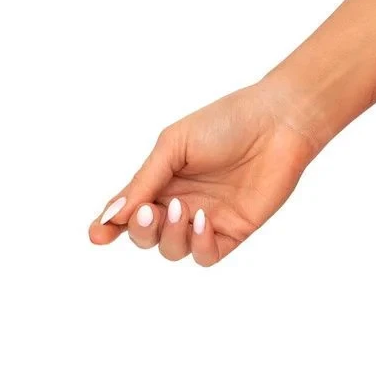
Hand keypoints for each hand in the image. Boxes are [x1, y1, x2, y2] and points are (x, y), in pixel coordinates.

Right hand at [86, 80, 320, 265]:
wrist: (278, 121)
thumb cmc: (226, 122)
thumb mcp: (175, 145)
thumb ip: (144, 181)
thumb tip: (111, 215)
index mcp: (162, 180)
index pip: (128, 211)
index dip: (109, 227)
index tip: (97, 234)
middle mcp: (181, 203)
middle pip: (146, 236)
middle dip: (140, 229)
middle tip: (148, 211)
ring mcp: (207, 219)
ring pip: (172, 250)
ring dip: (168, 235)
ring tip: (182, 208)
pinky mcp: (234, 230)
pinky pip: (206, 256)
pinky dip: (198, 245)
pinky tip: (203, 221)